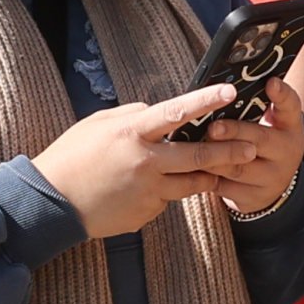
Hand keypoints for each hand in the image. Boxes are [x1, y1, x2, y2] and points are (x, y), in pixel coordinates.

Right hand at [30, 87, 241, 238]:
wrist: (53, 203)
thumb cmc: (72, 156)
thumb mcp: (98, 124)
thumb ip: (132, 115)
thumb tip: (158, 112)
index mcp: (132, 132)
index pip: (177, 111)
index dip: (206, 100)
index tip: (231, 90)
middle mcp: (145, 161)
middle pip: (199, 155)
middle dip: (230, 151)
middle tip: (251, 146)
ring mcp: (148, 191)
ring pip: (192, 183)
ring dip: (208, 177)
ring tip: (219, 172)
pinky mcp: (146, 213)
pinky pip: (166, 200)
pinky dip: (166, 193)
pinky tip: (148, 191)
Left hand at [192, 74, 303, 219]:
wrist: (269, 186)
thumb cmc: (260, 142)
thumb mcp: (268, 123)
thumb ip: (252, 106)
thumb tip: (220, 86)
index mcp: (290, 126)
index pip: (291, 106)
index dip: (282, 94)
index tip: (271, 82)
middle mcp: (287, 152)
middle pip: (260, 140)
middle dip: (234, 132)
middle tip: (212, 127)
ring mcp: (272, 178)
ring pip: (238, 167)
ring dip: (212, 156)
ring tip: (190, 147)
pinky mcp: (253, 197)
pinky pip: (224, 187)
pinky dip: (204, 177)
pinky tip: (187, 168)